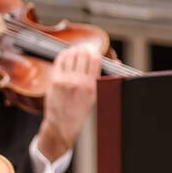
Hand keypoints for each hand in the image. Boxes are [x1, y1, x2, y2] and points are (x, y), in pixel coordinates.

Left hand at [37, 43, 100, 162]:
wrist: (62, 123)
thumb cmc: (80, 109)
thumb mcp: (96, 94)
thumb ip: (105, 77)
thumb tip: (116, 61)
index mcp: (92, 85)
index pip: (95, 59)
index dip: (94, 51)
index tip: (92, 50)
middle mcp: (79, 82)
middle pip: (82, 54)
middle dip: (83, 49)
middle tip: (83, 49)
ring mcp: (66, 82)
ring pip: (70, 55)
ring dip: (72, 50)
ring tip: (74, 51)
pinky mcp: (55, 82)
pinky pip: (59, 62)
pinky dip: (63, 55)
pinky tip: (65, 56)